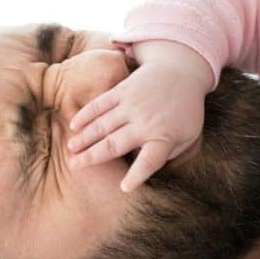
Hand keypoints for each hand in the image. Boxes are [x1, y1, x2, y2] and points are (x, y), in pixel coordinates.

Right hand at [67, 40, 211, 192]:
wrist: (183, 71)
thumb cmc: (185, 111)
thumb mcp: (189, 136)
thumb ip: (171, 155)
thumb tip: (154, 174)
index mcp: (164, 137)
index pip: (150, 160)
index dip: (137, 175)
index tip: (124, 187)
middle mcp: (146, 122)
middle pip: (115, 143)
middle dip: (92, 156)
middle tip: (74, 166)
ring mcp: (133, 105)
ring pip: (103, 124)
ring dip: (85, 137)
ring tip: (71, 149)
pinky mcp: (124, 90)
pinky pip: (101, 103)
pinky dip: (86, 114)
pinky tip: (74, 125)